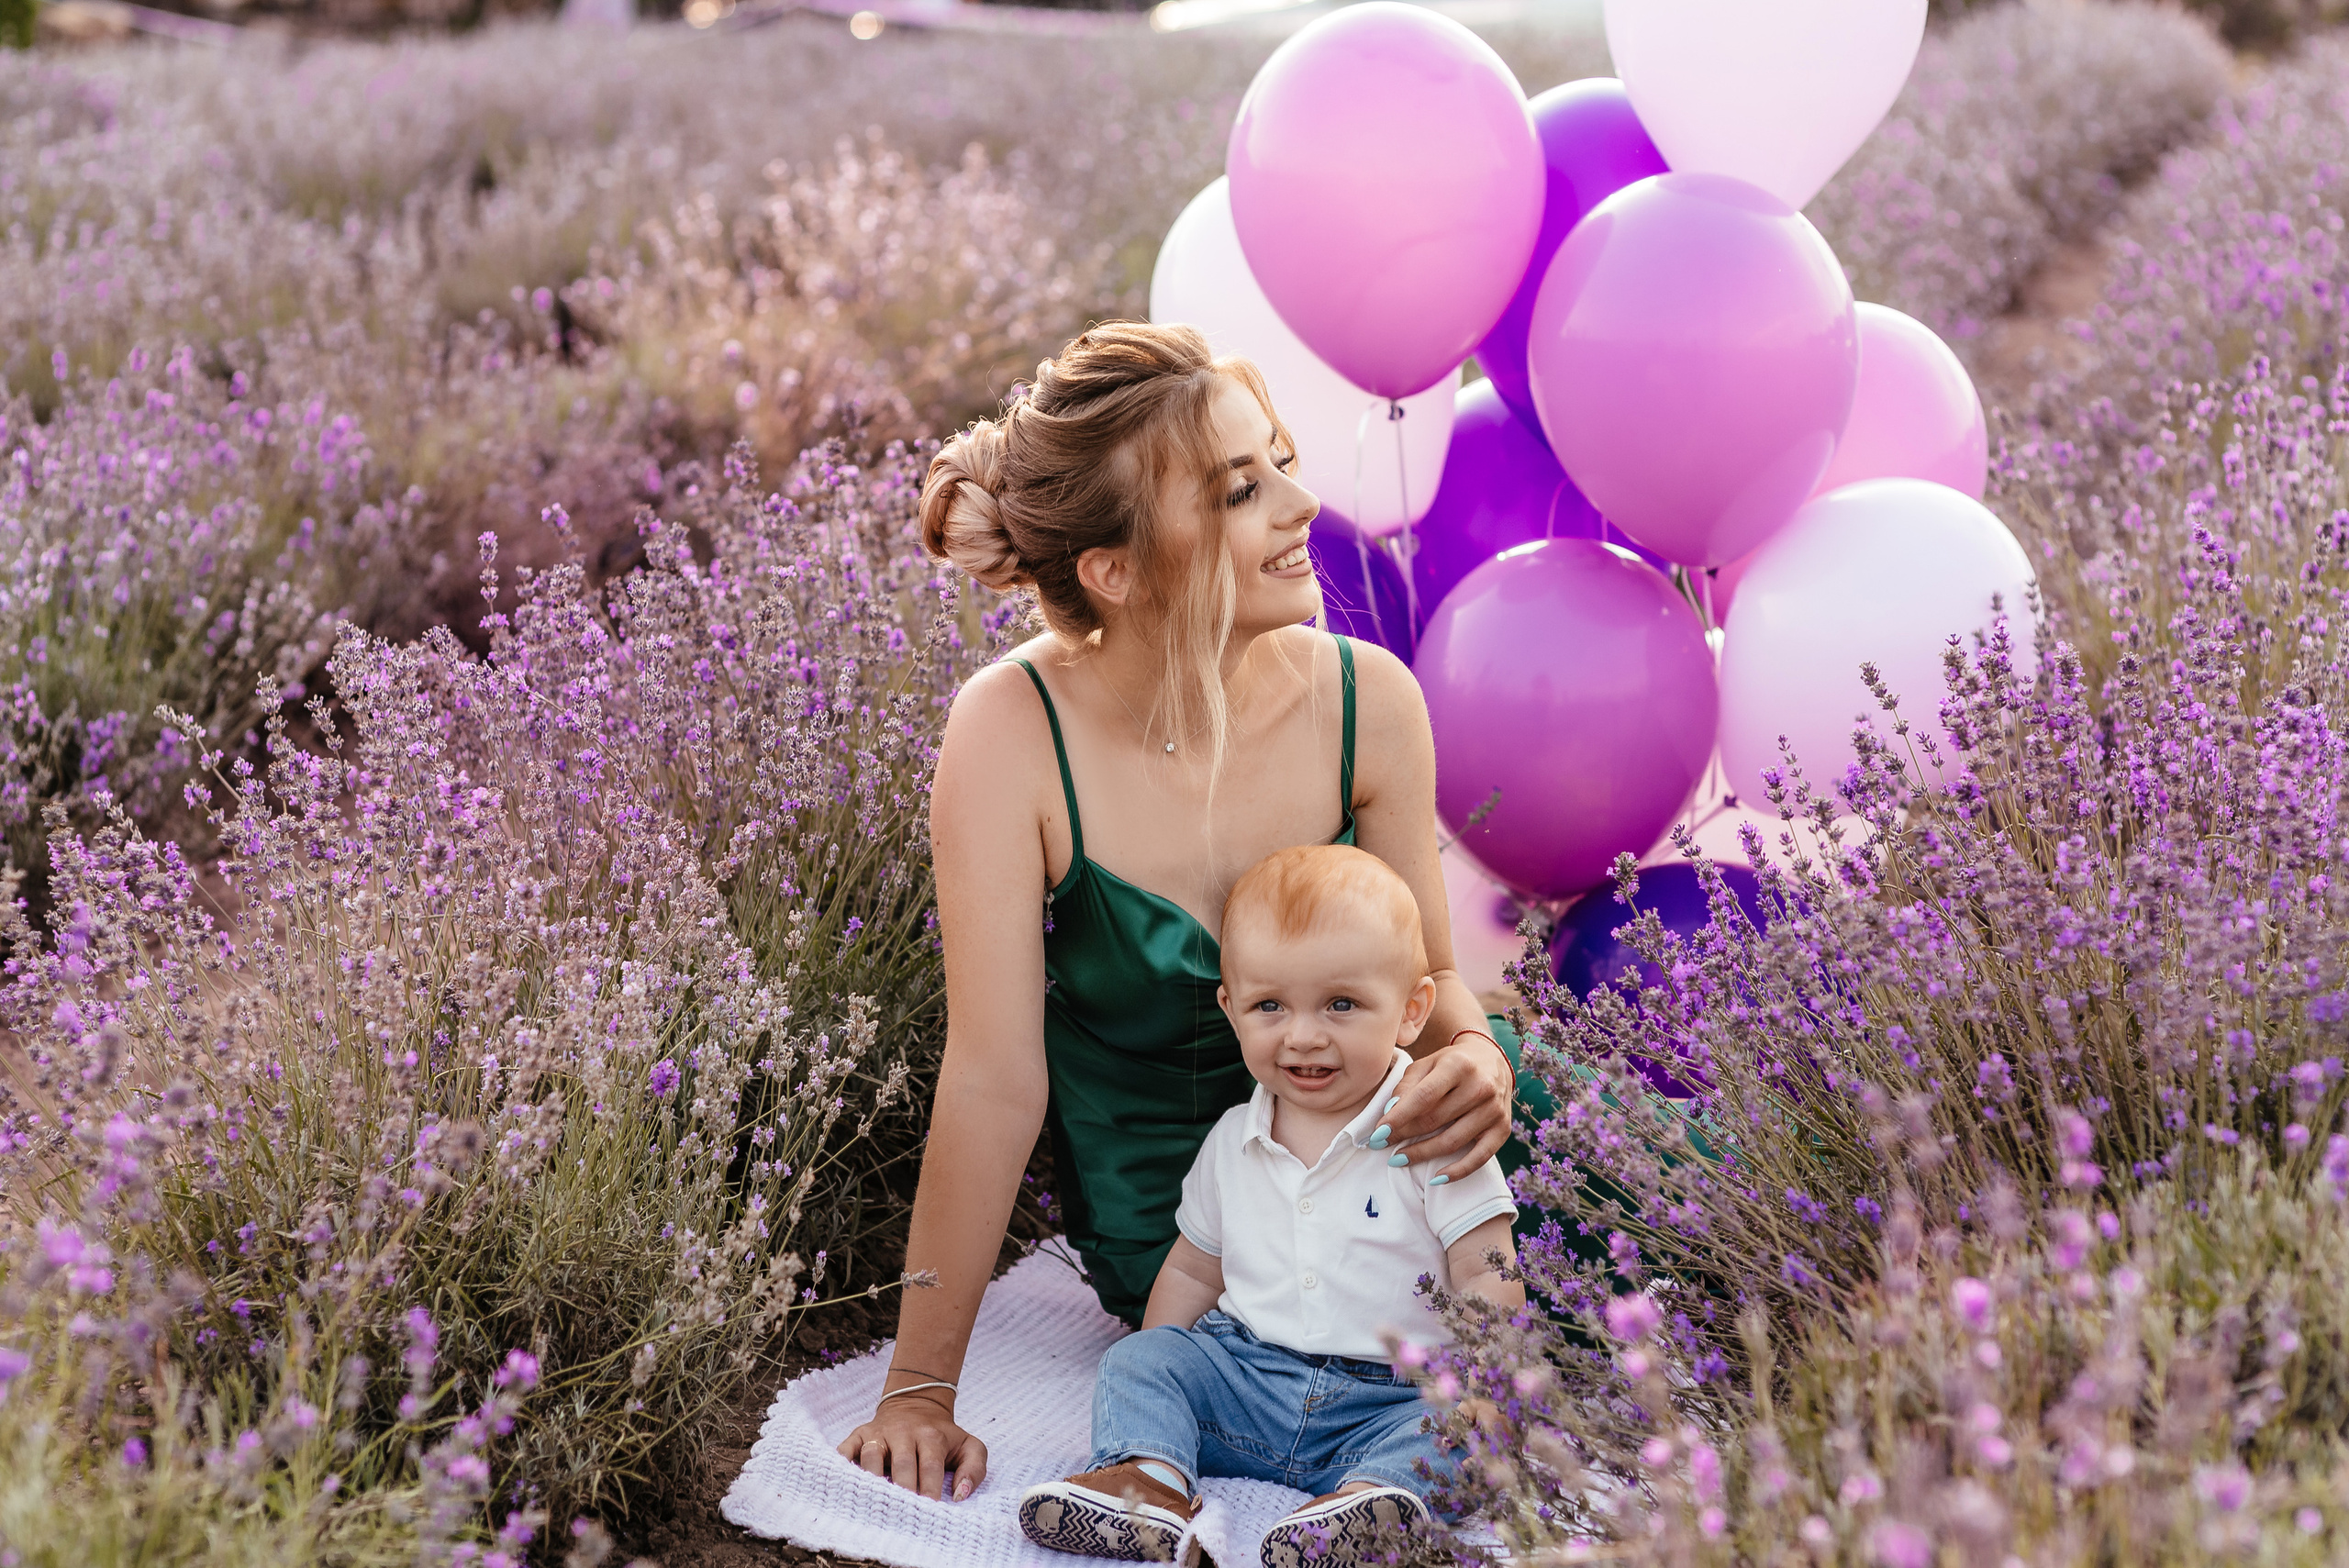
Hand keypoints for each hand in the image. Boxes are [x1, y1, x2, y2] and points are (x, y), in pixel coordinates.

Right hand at [836, 1392, 988, 1500]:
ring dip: (873, 1480)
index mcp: (931, 1436)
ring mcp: (879, 1433)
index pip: (931, 1467)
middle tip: (904, 1516)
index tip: (930, 1512)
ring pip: (872, 1456)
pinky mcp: (859, 1434)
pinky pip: (846, 1449)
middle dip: (903, 1490)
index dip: (930, 1490)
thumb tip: (960, 1495)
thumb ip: (974, 1469)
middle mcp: (904, 1432)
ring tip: (875, 1504)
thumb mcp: (969, 1446)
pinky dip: (842, 1464)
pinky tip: (844, 1482)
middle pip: (902, 1464)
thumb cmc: (942, 1436)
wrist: (916, 1404)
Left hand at [1373, 1034, 1513, 1181]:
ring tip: (1398, 1159)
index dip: (1399, 1117)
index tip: (1378, 1133)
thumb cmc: (1451, 1065)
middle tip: (1382, 1145)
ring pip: (1453, 1141)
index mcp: (1458, 1065)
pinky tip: (1436, 1179)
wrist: (1492, 1061)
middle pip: (1435, 1120)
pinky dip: (1457, 1171)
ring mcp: (1494, 1109)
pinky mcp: (1502, 1129)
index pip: (1424, 1096)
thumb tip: (1391, 1112)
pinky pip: (1479, 1158)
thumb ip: (1407, 1085)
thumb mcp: (1427, 1064)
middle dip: (1404, 1135)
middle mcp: (1480, 1086)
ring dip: (1422, 1154)